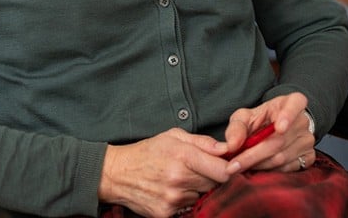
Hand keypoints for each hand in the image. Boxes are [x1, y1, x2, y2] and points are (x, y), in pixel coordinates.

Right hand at [98, 128, 232, 217]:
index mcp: (183, 156)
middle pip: (215, 184)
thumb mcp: (174, 136)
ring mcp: (172, 199)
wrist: (117, 174)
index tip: (230, 166)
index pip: (223, 170)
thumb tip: (227, 149)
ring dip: (197, 189)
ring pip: (201, 196)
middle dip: (212, 177)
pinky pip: (188, 207)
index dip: (230, 168)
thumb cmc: (148, 152)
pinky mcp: (166, 214)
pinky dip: (185, 200)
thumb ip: (203, 142)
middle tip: (199, 169)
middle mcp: (179, 179)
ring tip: (181, 178)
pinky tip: (172, 190)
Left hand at [221, 91, 314, 172]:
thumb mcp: (245, 117)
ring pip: (281, 158)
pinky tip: (257, 169)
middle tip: (233, 165)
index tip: (279, 128)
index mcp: (292, 102)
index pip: (295, 104)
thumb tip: (231, 146)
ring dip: (258, 165)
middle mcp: (303, 121)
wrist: (278, 128)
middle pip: (279, 141)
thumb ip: (236, 128)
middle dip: (253, 155)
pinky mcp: (309, 157)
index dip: (287, 116)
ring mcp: (308, 140)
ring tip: (240, 167)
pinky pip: (287, 169)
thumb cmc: (261, 120)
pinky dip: (269, 172)